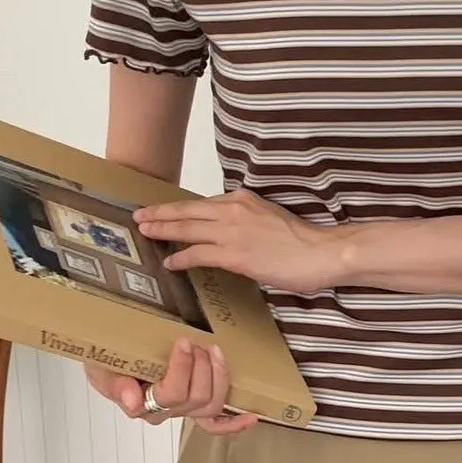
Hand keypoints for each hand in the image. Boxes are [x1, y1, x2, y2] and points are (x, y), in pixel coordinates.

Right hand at [85, 339, 257, 436]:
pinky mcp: (195, 406)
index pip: (169, 395)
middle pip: (195, 399)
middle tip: (196, 342)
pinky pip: (215, 424)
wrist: (109, 354)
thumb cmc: (106, 360)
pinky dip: (233, 424)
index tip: (183, 342)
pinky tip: (250, 417)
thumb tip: (132, 400)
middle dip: (201, 367)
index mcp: (141, 404)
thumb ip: (114, 383)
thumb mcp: (101, 367)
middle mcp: (164, 412)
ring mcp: (182, 410)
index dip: (182, 370)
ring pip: (210, 405)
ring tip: (213, 352)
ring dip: (217, 377)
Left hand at [135, 189, 345, 294]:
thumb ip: (248, 222)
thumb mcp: (271, 220)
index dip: (180, 208)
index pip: (204, 204)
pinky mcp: (235, 254)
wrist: (321, 252)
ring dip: (163, 230)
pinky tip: (169, 262)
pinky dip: (181, 257)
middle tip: (140, 217)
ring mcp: (233, 231)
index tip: (164, 210)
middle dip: (161, 214)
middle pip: (188, 211)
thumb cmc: (303, 242)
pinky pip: (199, 254)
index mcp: (244, 199)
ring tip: (145, 233)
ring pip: (188, 228)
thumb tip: (233, 236)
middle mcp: (234, 210)